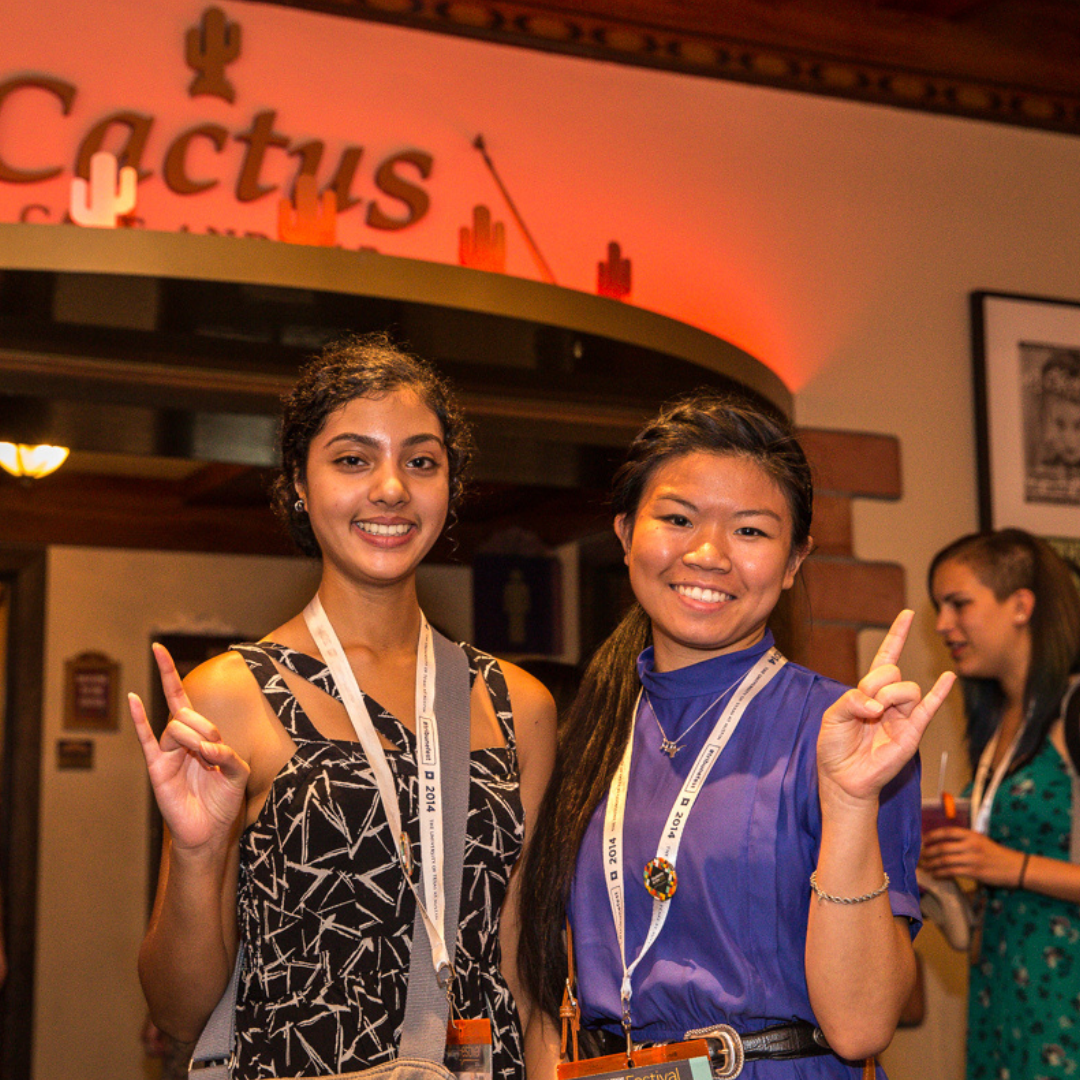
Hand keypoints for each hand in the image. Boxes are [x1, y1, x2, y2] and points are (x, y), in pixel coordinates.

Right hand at [130, 643, 249, 854]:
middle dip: (205, 727)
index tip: (158, 648)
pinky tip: (133, 699)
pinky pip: (146, 740)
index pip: (182, 698)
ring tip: (204, 759)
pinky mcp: (158, 769)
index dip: (169, 673)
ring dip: (195, 738)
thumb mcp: (238, 774)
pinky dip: (139, 719)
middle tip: (214, 750)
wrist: (208, 831)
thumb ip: (229, 755)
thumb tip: (209, 747)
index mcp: (199, 735)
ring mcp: (166, 753)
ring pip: (176, 727)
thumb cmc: (223, 801)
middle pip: (187, 713)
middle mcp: (179, 740)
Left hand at [817, 610, 955, 803]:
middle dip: (876, 682)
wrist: (843, 779)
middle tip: (865, 705)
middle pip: (892, 671)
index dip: (896, 636)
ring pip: (907, 688)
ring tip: (876, 715)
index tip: (907, 614)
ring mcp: (903, 715)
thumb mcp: (831, 718)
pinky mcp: (912, 732)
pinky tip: (949, 678)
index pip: (886, 658)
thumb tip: (875, 705)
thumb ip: (850, 701)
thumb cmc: (835, 748)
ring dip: (889, 696)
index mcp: (868, 692)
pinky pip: (928, 709)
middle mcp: (889, 700)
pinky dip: (939, 693)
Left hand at [921, 826, 1024, 887]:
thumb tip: (942, 843)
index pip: (947, 832)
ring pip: (945, 860)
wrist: (1016, 867)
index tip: (923, 840)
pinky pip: (952, 872)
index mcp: (972, 835)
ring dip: (932, 864)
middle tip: (921, 856)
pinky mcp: (974, 872)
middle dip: (929, 852)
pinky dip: (941, 873)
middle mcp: (971, 845)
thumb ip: (964, 840)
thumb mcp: (981, 841)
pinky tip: (935, 875)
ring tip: (925, 866)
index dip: (932, 835)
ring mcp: (972, 859)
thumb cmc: (996, 854)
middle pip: (943, 847)